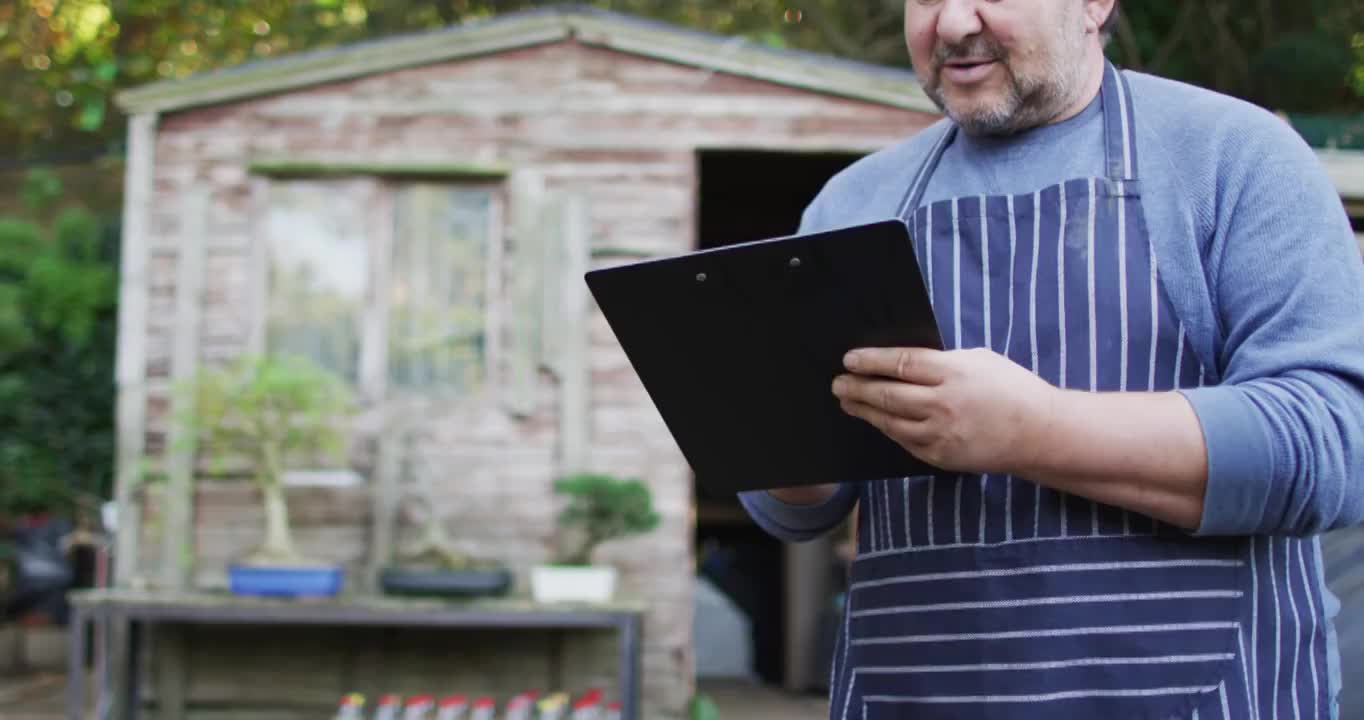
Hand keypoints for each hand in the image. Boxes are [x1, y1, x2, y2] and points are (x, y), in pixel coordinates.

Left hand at [831, 347, 1058, 474]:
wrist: (1039, 434)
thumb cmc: (1011, 389)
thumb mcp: (979, 359)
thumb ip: (942, 360)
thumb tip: (902, 361)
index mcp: (953, 372)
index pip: (900, 363)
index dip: (870, 361)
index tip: (849, 359)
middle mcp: (943, 404)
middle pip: (887, 394)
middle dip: (857, 388)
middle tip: (838, 383)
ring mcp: (940, 433)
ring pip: (890, 421)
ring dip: (864, 411)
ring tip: (848, 402)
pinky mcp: (940, 456)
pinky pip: (904, 441)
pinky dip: (887, 429)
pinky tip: (877, 420)